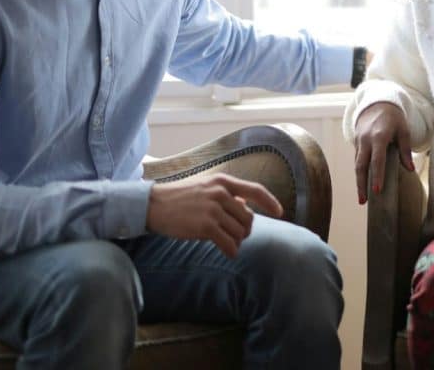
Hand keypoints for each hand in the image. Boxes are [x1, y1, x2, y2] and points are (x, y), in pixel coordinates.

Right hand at [146, 173, 282, 257]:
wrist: (153, 205)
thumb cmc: (179, 198)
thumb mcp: (205, 187)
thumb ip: (225, 194)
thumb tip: (245, 207)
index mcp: (222, 181)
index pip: (255, 190)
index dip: (270, 201)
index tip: (280, 212)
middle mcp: (220, 193)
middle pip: (249, 218)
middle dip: (245, 230)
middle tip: (236, 236)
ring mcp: (213, 209)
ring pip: (240, 232)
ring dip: (237, 241)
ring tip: (228, 242)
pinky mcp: (205, 226)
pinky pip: (229, 243)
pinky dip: (232, 251)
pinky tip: (229, 253)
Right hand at [353, 102, 413, 203]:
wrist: (376, 103)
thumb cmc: (393, 118)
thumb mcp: (403, 130)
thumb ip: (405, 150)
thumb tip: (410, 169)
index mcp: (379, 137)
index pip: (377, 160)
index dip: (377, 176)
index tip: (377, 191)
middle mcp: (366, 140)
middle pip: (360, 166)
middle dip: (361, 184)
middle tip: (362, 202)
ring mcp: (359, 142)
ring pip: (356, 165)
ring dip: (358, 182)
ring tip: (362, 199)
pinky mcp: (356, 143)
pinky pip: (357, 160)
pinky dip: (359, 173)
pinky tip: (362, 184)